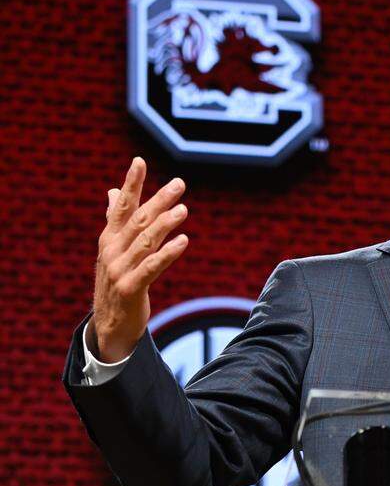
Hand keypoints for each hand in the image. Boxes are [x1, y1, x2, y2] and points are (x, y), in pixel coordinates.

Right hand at [91, 157, 189, 361]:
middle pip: (138, 220)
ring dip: (165, 225)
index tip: (139, 162)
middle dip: (158, 200)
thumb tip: (111, 192)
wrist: (109, 324)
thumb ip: (116, 220)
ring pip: (145, 242)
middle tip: (179, 184)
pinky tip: (183, 241)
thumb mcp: (114, 249)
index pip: (121, 206)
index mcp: (109, 238)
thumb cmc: (117, 280)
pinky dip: (167, 253)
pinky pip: (151, 268)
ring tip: (183, 209)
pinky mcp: (130, 288)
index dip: (131, 184)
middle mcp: (112, 251)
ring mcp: (119, 270)